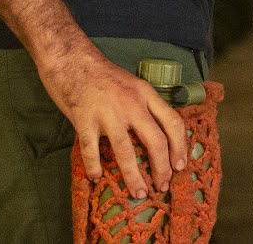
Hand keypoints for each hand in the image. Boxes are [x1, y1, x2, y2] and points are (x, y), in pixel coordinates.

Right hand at [37, 41, 187, 195]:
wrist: (71, 58)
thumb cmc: (102, 74)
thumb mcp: (132, 85)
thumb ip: (144, 106)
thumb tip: (158, 135)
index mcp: (145, 94)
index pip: (173, 122)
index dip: (180, 146)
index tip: (181, 165)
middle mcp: (131, 103)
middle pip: (155, 141)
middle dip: (162, 168)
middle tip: (163, 186)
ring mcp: (107, 112)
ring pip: (126, 151)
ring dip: (134, 176)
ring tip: (139, 193)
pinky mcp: (84, 119)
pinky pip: (91, 151)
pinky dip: (94, 168)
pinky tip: (96, 178)